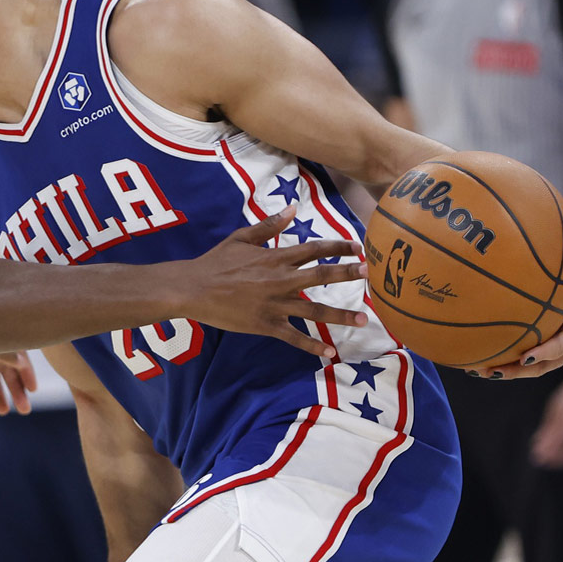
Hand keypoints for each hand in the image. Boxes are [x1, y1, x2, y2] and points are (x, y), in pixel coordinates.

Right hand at [178, 206, 367, 357]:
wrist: (193, 288)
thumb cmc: (216, 262)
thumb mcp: (241, 238)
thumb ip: (269, 225)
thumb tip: (293, 209)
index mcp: (276, 257)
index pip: (315, 249)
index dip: (338, 247)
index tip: (357, 248)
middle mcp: (280, 280)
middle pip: (322, 276)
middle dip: (347, 274)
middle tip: (369, 274)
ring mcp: (275, 304)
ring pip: (314, 310)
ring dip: (340, 315)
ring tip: (362, 319)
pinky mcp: (266, 325)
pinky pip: (293, 337)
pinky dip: (311, 345)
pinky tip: (329, 352)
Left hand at [469, 268, 562, 379]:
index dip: (546, 352)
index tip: (525, 357)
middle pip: (543, 365)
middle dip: (519, 370)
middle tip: (494, 371)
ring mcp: (550, 352)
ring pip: (528, 368)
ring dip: (505, 371)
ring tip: (479, 371)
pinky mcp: (535, 350)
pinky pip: (518, 361)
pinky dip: (499, 362)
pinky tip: (473, 363)